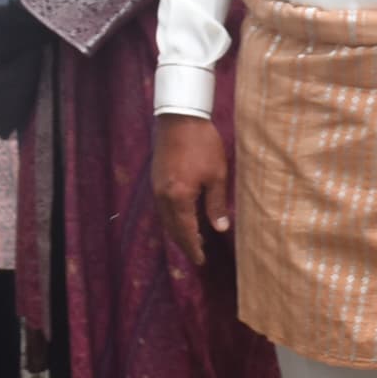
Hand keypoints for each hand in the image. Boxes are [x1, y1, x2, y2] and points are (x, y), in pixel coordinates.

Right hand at [153, 113, 231, 260]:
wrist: (179, 117)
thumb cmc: (202, 144)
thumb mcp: (217, 175)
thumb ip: (217, 204)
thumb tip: (220, 228)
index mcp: (179, 197)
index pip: (186, 231)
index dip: (193, 247)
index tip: (200, 260)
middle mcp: (163, 196)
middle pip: (172, 228)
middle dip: (184, 243)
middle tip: (197, 254)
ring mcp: (156, 187)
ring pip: (166, 218)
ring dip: (177, 231)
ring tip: (192, 238)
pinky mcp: (156, 179)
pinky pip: (162, 206)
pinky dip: (172, 217)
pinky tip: (182, 216)